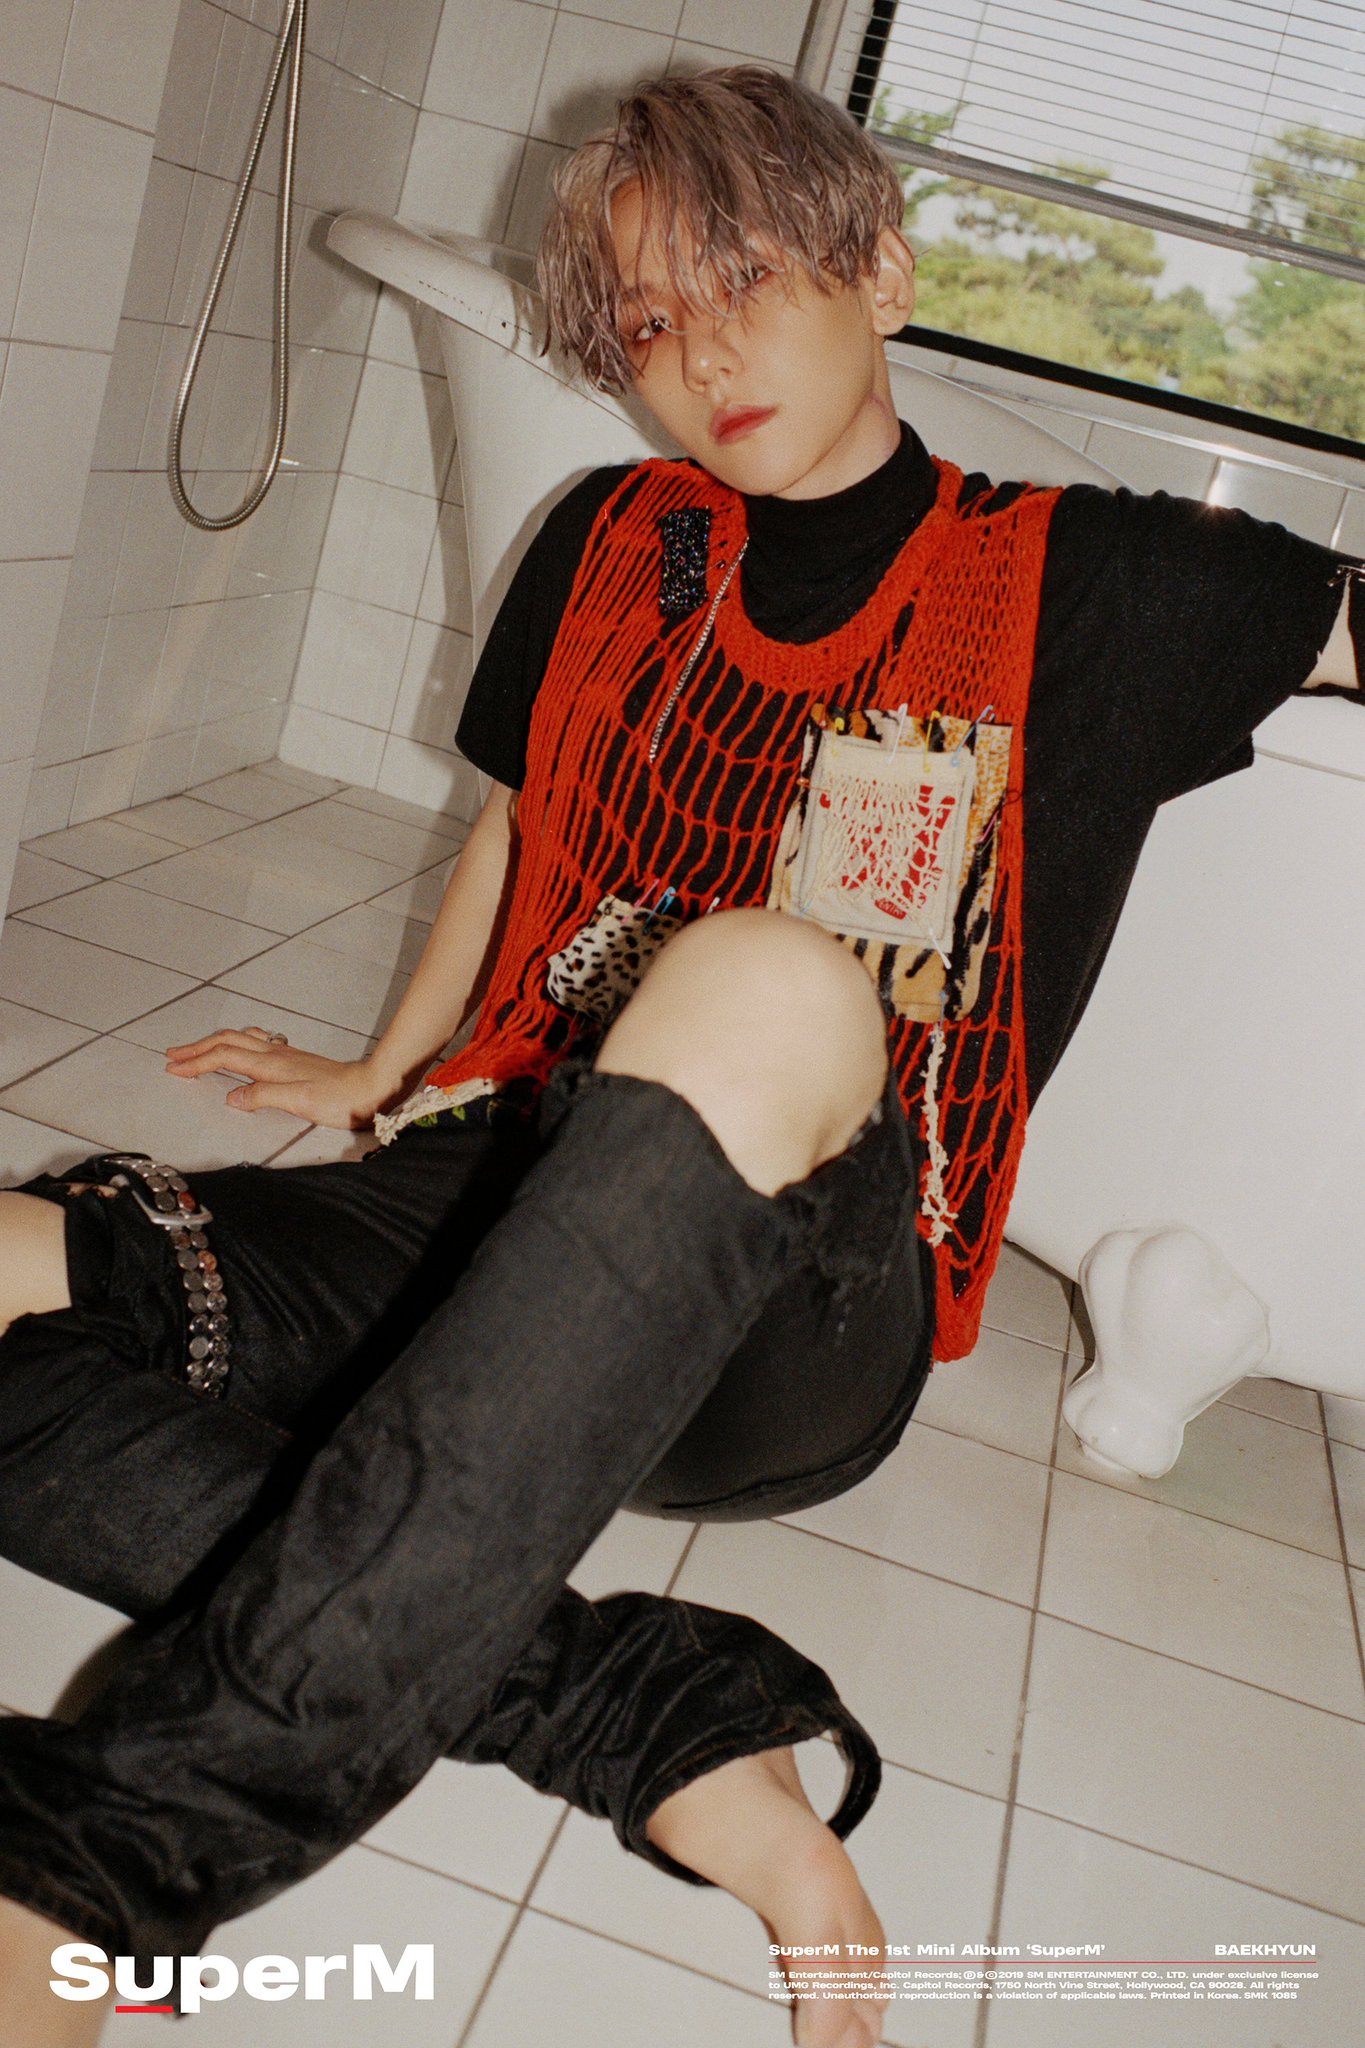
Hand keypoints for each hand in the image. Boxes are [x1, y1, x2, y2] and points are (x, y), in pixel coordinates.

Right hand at [164, 1026, 391, 1129]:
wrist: (371, 1087)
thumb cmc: (340, 1098)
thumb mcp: (298, 1101)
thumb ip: (262, 1097)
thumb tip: (232, 1098)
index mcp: (270, 1065)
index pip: (223, 1058)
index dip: (196, 1063)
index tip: (173, 1069)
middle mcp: (275, 1055)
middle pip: (227, 1043)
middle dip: (197, 1048)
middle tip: (173, 1055)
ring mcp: (285, 1055)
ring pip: (240, 1040)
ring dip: (214, 1043)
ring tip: (197, 1049)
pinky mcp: (294, 1060)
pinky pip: (256, 1043)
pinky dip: (237, 1043)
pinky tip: (241, 1047)